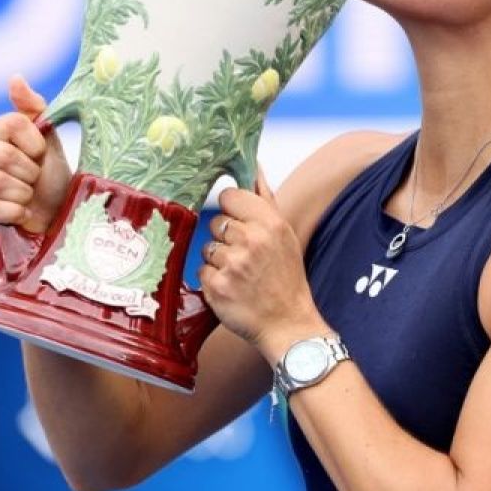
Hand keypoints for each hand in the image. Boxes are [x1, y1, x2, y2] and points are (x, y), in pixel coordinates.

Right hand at [0, 75, 72, 251]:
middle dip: (30, 174)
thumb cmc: (49, 182)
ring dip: (23, 195)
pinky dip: (13, 213)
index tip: (41, 158)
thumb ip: (34, 110)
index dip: (35, 144)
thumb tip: (15, 78)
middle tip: (34, 183)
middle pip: (4, 154)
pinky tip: (19, 214)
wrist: (48, 221)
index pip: (13, 123)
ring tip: (27, 199)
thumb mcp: (50, 144)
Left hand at [198, 166, 328, 360]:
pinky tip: (232, 288)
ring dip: (219, 261)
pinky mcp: (217, 286)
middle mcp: (251, 240)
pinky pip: (202, 271)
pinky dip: (213, 280)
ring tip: (241, 275)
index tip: (241, 225)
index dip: (232, 211)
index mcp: (270, 223)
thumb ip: (266, 199)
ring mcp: (232, 264)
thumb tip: (254, 166)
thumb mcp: (285, 235)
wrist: (288, 323)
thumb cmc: (286, 277)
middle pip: (216, 222)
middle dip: (226, 238)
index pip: (229, 196)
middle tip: (245, 257)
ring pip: (208, 248)